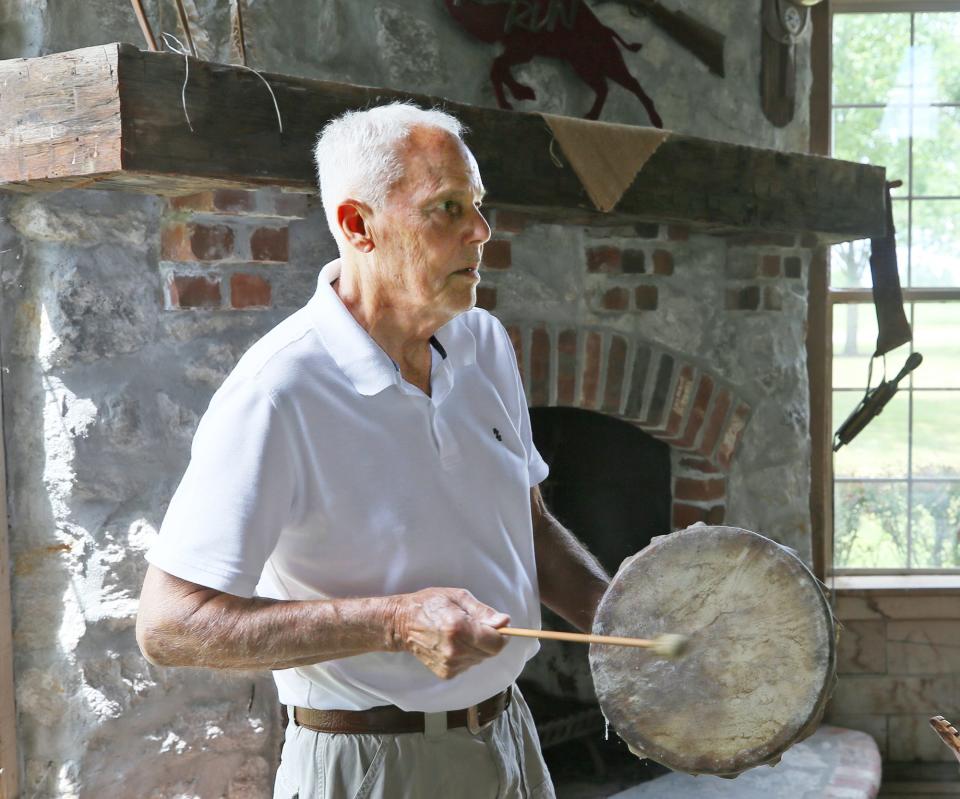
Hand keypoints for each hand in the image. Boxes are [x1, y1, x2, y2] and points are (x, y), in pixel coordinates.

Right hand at [388, 588, 509, 679]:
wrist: (402, 624)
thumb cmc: (429, 604)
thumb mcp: (458, 596)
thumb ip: (483, 611)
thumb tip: (505, 622)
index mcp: (458, 628)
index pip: (496, 643)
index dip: (502, 634)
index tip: (499, 626)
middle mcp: (455, 650)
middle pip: (491, 653)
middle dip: (490, 639)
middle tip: (475, 625)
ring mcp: (450, 664)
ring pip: (481, 659)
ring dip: (478, 647)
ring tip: (461, 633)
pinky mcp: (446, 673)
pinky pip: (469, 664)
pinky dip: (468, 654)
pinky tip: (454, 644)